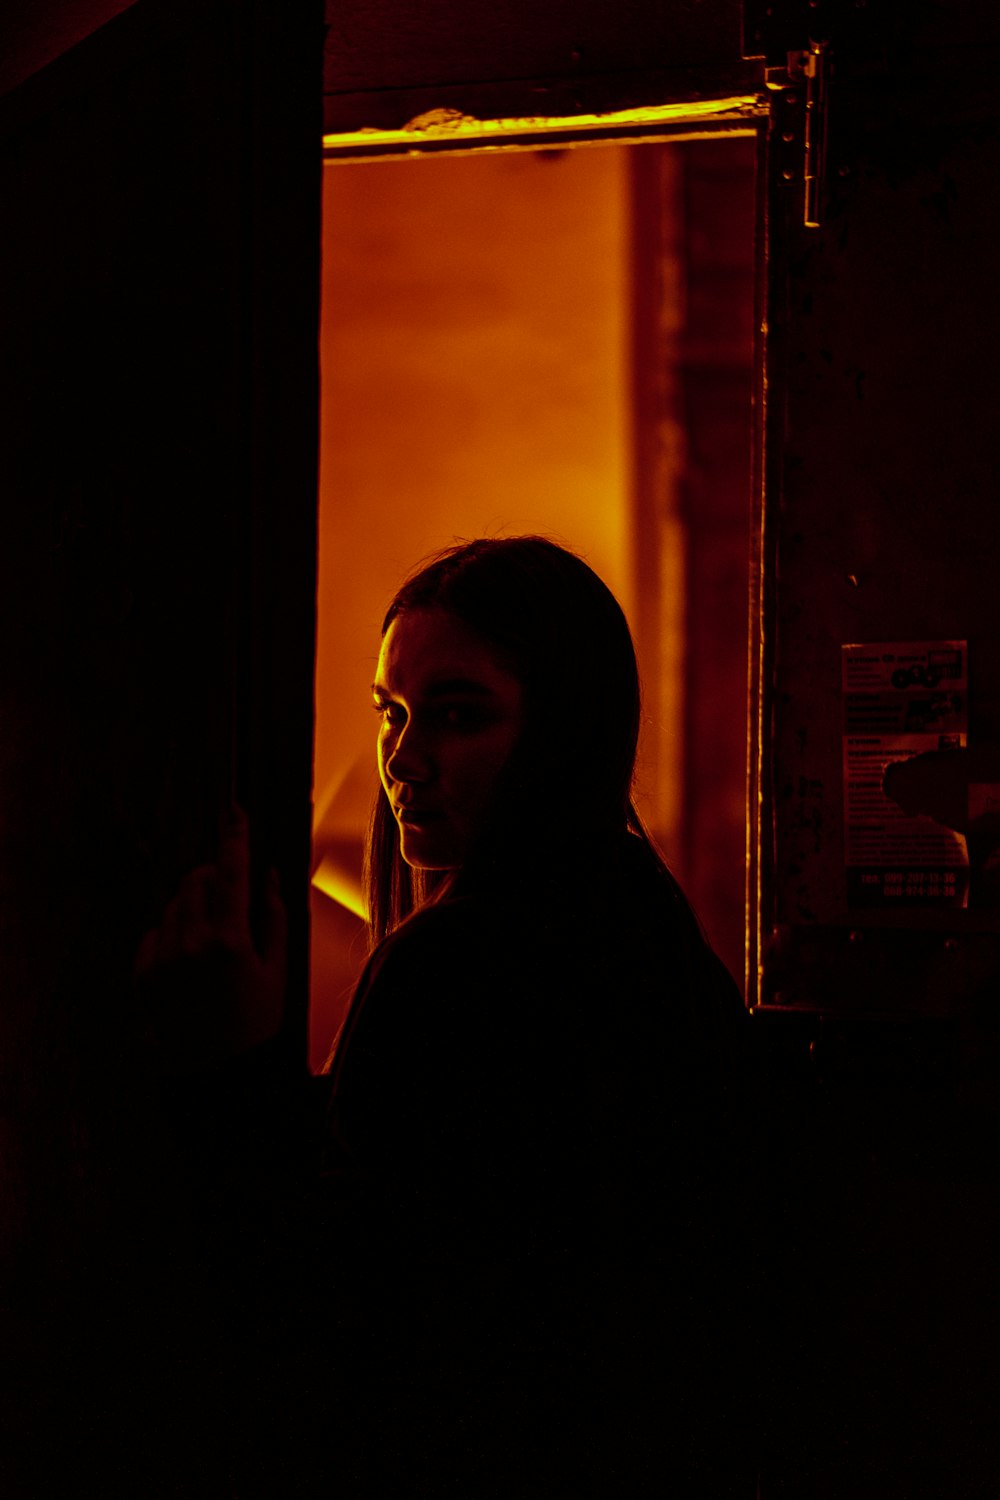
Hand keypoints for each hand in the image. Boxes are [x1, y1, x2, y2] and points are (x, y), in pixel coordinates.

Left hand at [135, 807, 287, 1070]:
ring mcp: (164, 959)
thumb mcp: (278, 968)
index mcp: (231, 940)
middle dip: (212, 876)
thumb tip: (266, 873)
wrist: (218, 1073)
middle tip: (230, 895)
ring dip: (193, 906)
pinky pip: (155, 932)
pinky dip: (172, 932)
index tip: (233, 809)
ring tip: (213, 940)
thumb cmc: (257, 1021)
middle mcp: (192, 944)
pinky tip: (190, 959)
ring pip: (174, 904)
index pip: (232, 871)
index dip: (233, 836)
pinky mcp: (143, 974)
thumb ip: (274, 915)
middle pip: (195, 880)